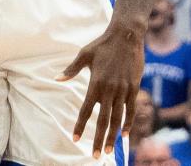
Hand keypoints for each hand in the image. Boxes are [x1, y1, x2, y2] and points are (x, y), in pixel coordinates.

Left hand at [57, 23, 142, 156]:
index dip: (80, 125)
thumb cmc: (102, 45)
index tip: (75, 138)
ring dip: (114, 136)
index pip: (86, 110)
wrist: (126, 36)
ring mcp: (123, 90)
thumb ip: (71, 69)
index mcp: (95, 83)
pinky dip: (129, 123)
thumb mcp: (84, 54)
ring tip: (110, 150)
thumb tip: (57, 79)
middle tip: (96, 155)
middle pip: (103, 120)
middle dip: (99, 139)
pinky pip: (131, 109)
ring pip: (118, 118)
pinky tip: (125, 134)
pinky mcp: (134, 88)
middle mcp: (110, 90)